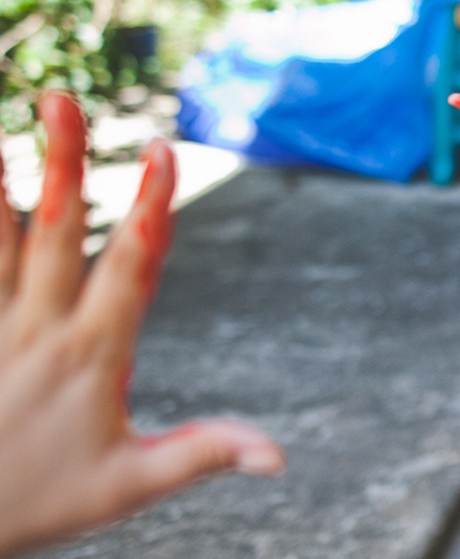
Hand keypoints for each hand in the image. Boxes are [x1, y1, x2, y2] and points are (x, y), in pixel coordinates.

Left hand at [0, 92, 284, 556]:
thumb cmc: (40, 501)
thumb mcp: (127, 485)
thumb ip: (201, 453)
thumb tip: (278, 453)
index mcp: (91, 355)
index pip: (130, 268)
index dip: (150, 206)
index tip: (160, 150)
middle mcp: (38, 328)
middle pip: (55, 233)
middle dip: (64, 163)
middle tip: (61, 101)